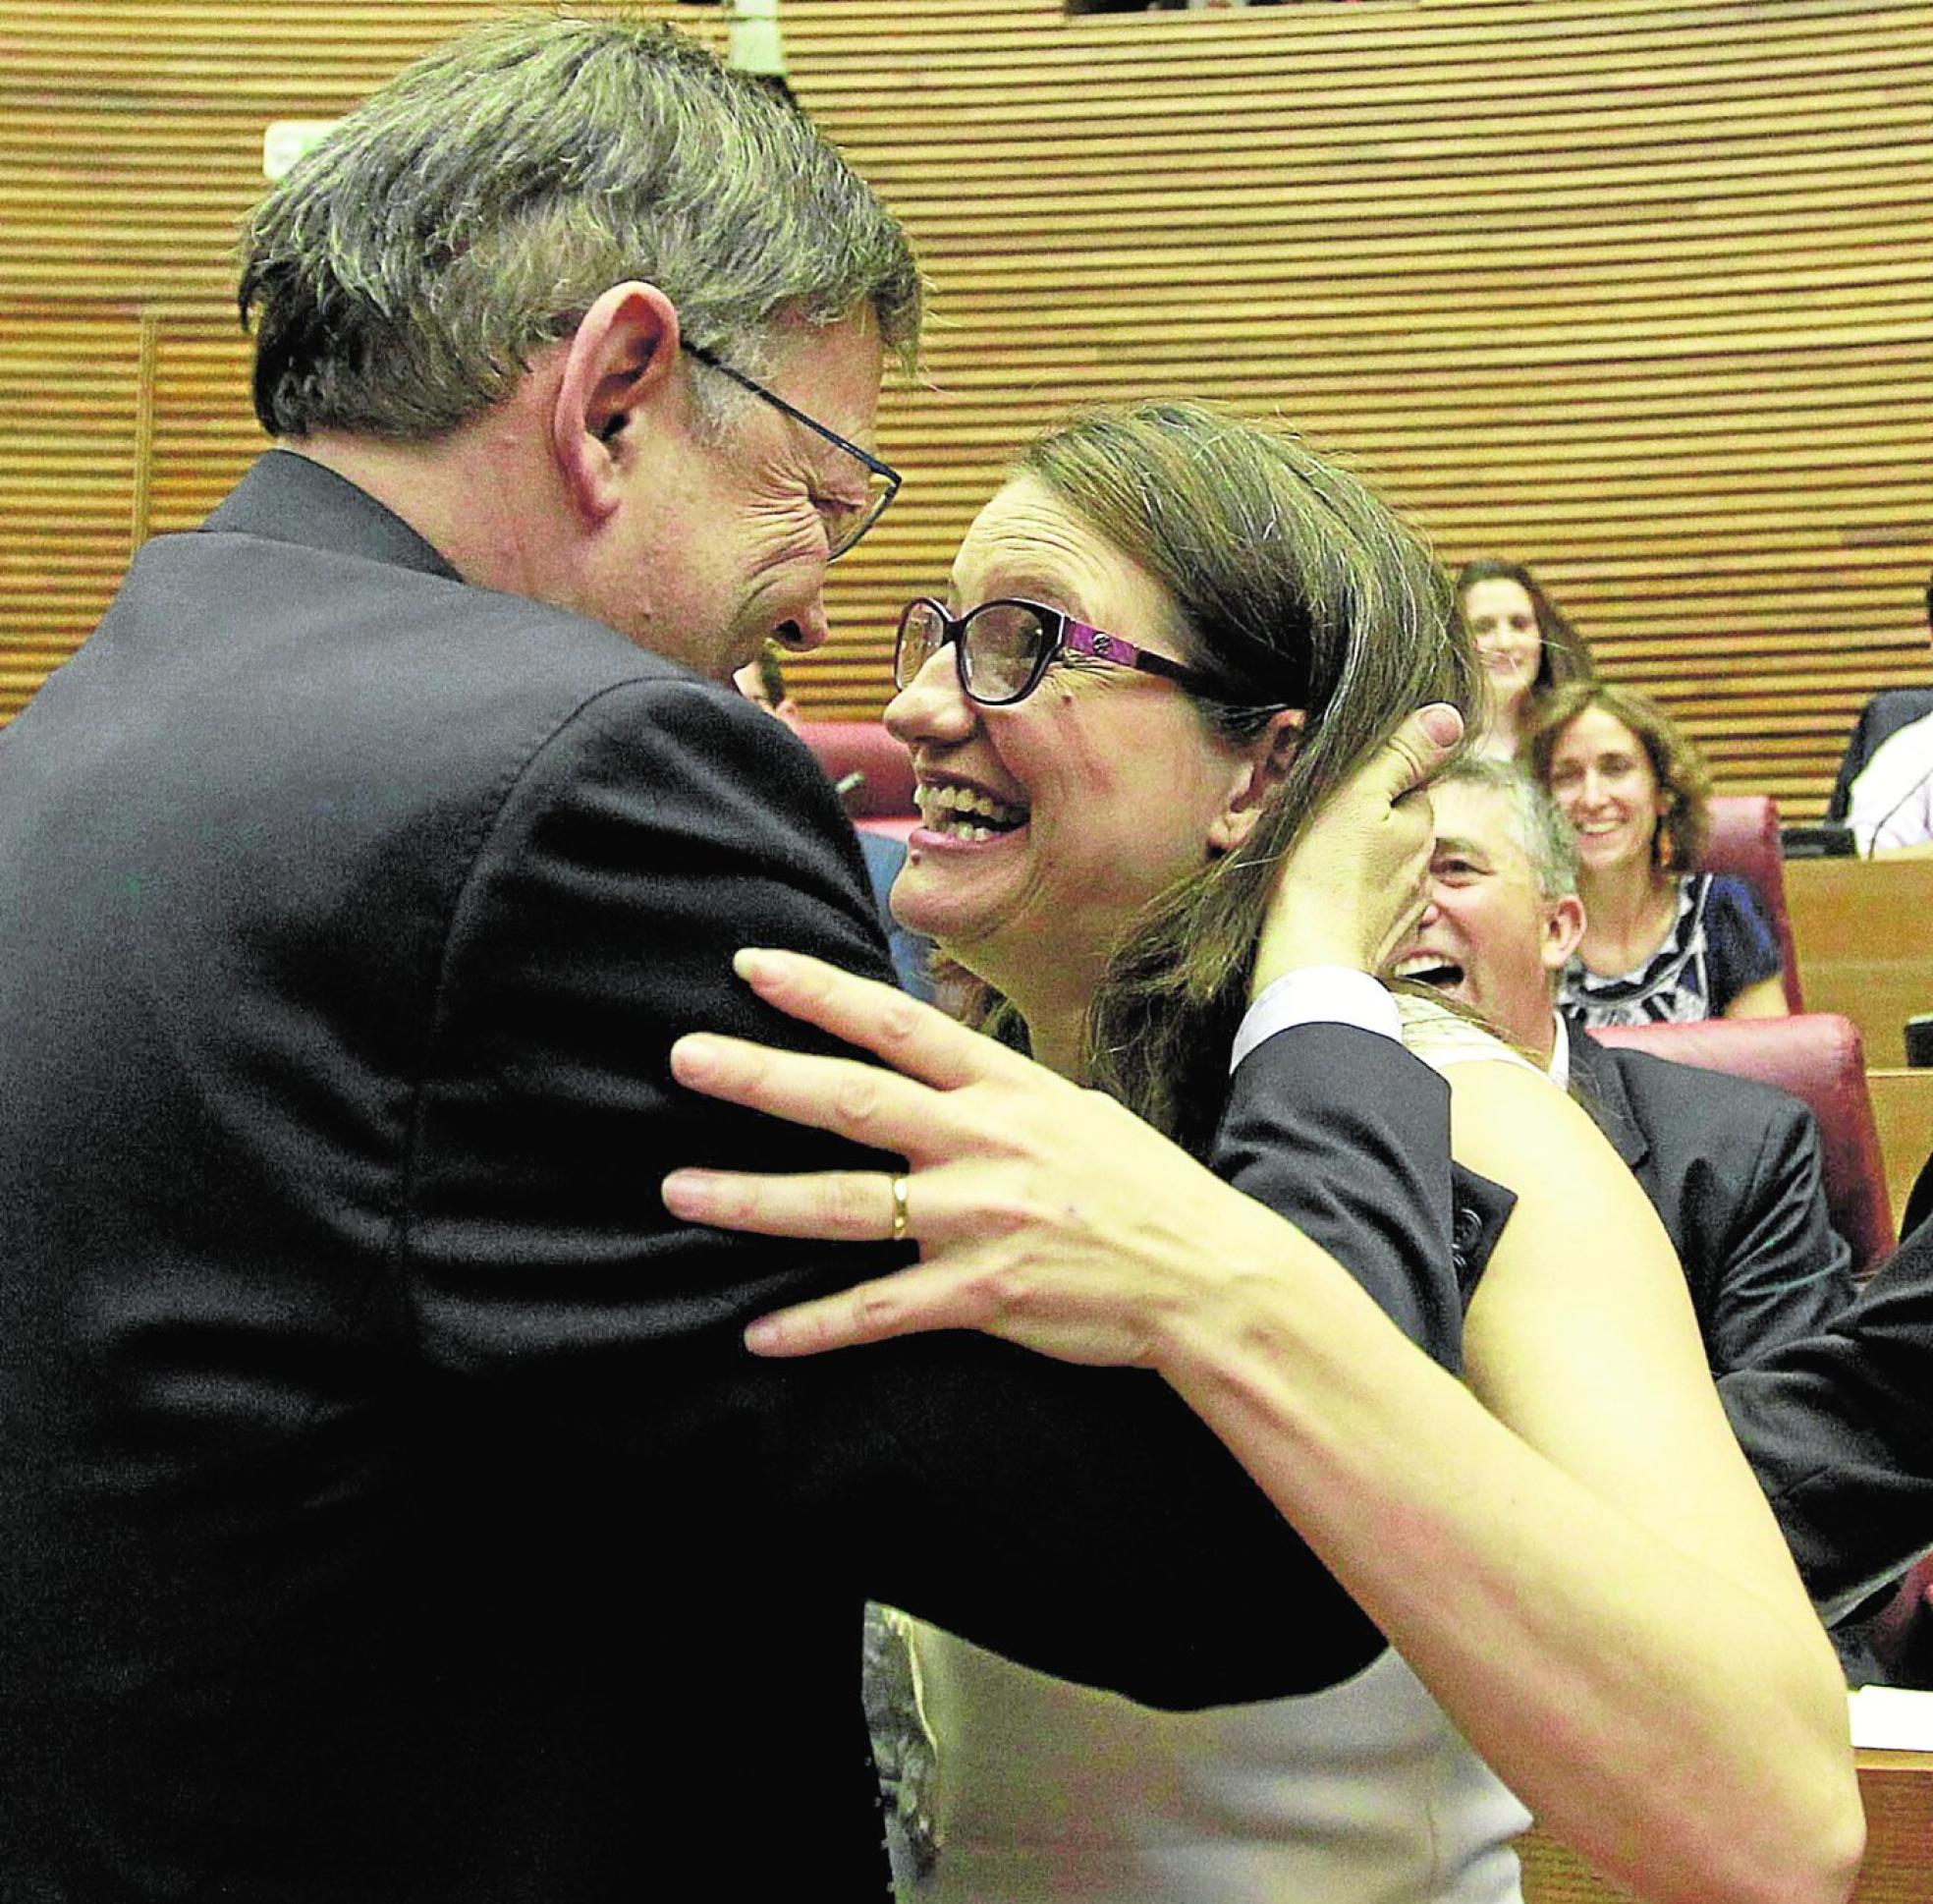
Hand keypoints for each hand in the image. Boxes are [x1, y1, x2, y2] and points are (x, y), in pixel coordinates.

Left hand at [661, 949, 1321, 1364]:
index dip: (820, 993)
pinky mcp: (983, 1294)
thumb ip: (998, 1093)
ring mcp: (980, 1219)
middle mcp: (984, 1142)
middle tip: (682, 1056)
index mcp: (1007, 1089)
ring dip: (754, 1199)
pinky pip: (880, 1311)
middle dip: (760, 1077)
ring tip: (680, 1190)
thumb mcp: (1077, 1112)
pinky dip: (815, 1327)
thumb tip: (937, 1068)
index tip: (750, 967)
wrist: (1210, 1277)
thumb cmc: (1144, 1191)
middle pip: (850, 1101)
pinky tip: (757, 1334)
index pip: (896, 1024)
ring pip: (843, 1204)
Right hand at [1250, 702, 1463, 997]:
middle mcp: (1423, 866)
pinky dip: (1351, 901)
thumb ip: (1401, 753)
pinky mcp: (1384, 940)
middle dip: (1360, 825)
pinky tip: (1323, 905)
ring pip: (1380, 868)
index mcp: (1419, 825)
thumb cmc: (1318, 875)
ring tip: (1312, 871)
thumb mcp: (1354, 794)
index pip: (1404, 787)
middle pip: (1392, 827)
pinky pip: (1370, 907)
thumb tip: (1448, 716)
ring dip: (1354, 864)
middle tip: (1312, 833)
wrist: (1306, 964)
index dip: (1365, 785)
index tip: (1329, 796)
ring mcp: (1407, 908)